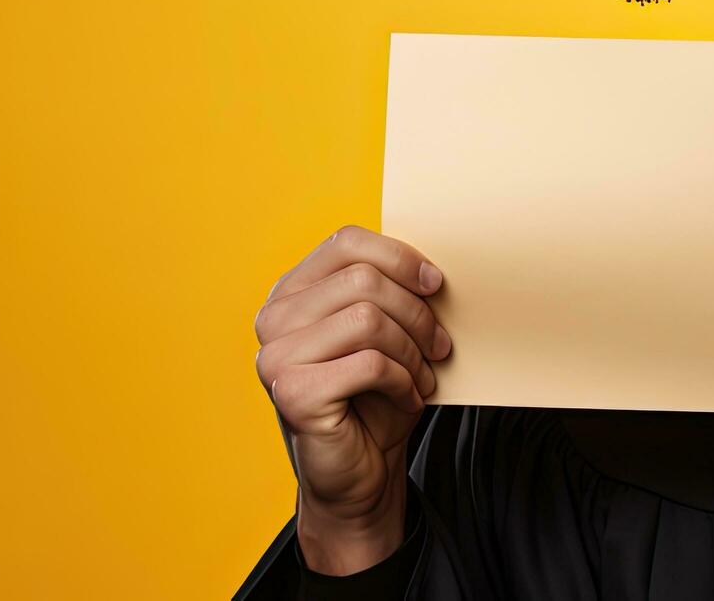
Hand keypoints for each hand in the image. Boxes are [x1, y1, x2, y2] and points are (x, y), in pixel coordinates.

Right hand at [254, 225, 452, 573]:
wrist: (359, 471)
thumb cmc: (374, 397)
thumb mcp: (385, 333)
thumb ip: (390, 293)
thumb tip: (432, 268)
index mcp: (293, 291)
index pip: (347, 242)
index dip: (400, 258)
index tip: (436, 285)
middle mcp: (274, 318)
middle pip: (364, 281)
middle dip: (416, 314)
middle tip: (438, 346)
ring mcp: (277, 355)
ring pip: (369, 319)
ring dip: (412, 350)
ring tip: (422, 374)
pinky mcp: (292, 392)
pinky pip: (369, 364)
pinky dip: (402, 380)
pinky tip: (406, 396)